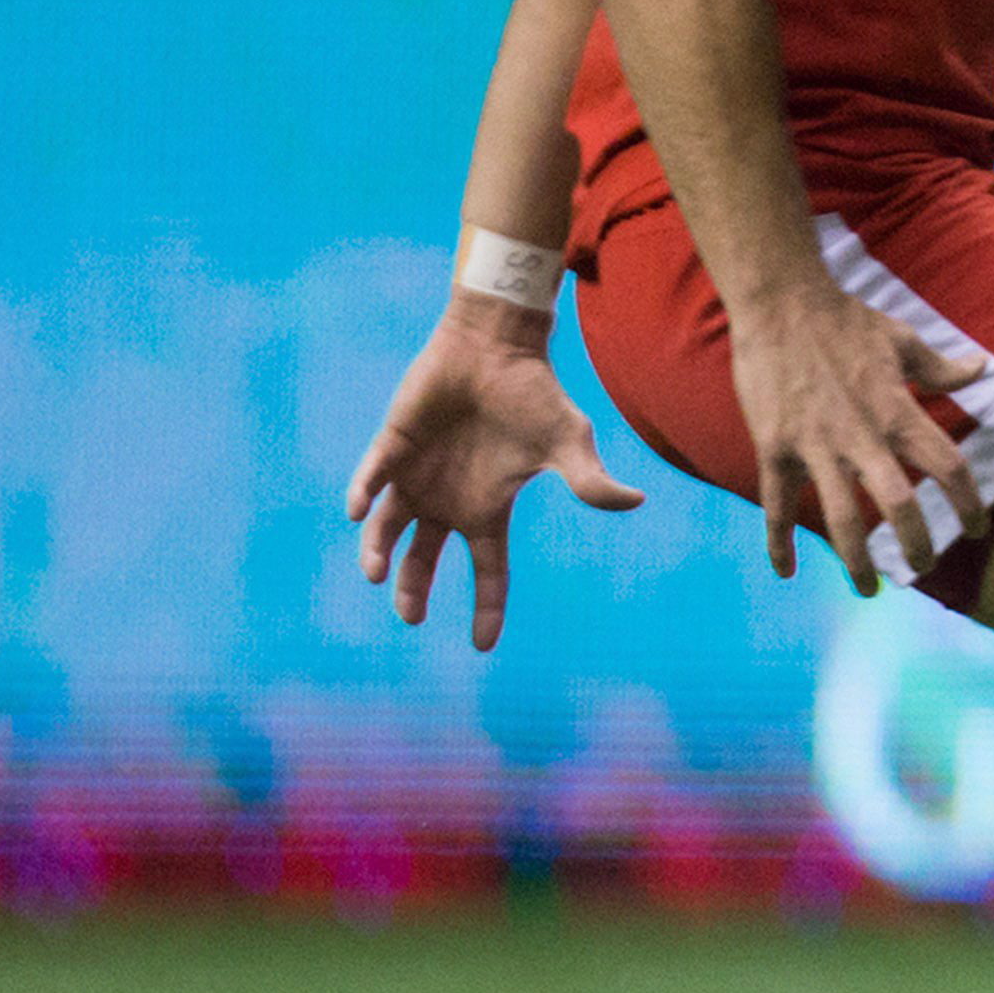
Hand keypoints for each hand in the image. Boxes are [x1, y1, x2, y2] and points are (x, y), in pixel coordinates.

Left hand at [344, 311, 647, 650]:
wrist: (496, 347)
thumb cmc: (534, 394)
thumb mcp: (567, 440)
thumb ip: (589, 476)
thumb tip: (634, 501)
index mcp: (488, 508)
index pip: (489, 568)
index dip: (487, 607)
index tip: (483, 645)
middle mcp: (448, 499)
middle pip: (424, 557)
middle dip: (414, 589)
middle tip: (409, 616)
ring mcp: (416, 475)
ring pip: (387, 527)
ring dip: (378, 551)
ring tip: (375, 573)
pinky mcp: (392, 445)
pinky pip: (371, 479)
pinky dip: (364, 496)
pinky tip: (359, 513)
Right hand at [727, 279, 985, 593]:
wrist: (779, 303)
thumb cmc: (845, 320)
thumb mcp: (902, 340)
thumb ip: (941, 368)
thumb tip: (981, 369)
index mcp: (899, 411)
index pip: (948, 466)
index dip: (969, 503)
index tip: (977, 530)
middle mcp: (862, 435)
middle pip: (898, 505)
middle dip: (915, 544)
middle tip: (924, 568)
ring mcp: (815, 445)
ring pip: (840, 517)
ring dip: (855, 560)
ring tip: (869, 589)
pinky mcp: (774, 447)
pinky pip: (776, 505)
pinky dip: (777, 543)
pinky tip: (786, 573)